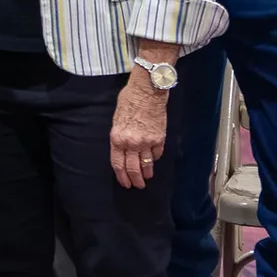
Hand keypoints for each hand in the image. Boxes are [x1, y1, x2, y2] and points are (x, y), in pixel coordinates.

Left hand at [110, 72, 168, 188]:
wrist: (147, 91)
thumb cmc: (129, 100)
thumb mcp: (116, 119)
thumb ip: (119, 136)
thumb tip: (122, 148)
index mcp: (117, 138)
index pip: (118, 163)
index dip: (121, 176)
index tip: (125, 183)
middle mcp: (131, 143)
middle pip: (132, 168)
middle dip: (135, 180)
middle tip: (137, 185)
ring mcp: (147, 142)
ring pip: (146, 164)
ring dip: (147, 173)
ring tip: (147, 178)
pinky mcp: (159, 138)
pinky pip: (157, 154)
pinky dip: (155, 158)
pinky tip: (153, 161)